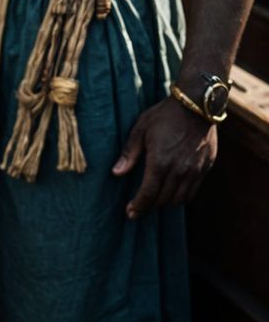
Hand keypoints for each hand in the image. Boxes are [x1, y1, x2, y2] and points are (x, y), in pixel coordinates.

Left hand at [113, 97, 217, 215]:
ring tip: (154, 201)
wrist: (196, 106)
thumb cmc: (164, 116)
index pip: (148, 193)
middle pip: (164, 200)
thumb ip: (129, 153)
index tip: (130, 214)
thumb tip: (116, 173)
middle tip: (138, 208)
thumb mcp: (140, 130)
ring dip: (166, 203)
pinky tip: (172, 192)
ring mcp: (195, 171)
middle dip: (149, 206)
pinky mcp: (205, 168)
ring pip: (180, 199)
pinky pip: (193, 191)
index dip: (138, 206)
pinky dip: (181, 196)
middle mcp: (179, 171)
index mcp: (160, 162)